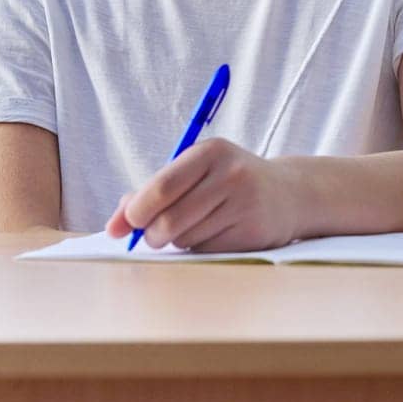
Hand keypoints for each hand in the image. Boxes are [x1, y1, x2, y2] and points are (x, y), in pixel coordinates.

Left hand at [105, 137, 300, 251]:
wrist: (287, 194)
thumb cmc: (228, 182)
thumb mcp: (195, 172)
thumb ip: (151, 192)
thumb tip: (115, 225)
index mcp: (210, 152)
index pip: (162, 187)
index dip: (137, 211)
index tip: (126, 224)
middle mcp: (230, 174)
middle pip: (170, 219)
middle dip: (152, 234)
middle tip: (153, 236)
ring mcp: (244, 203)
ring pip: (185, 238)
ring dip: (178, 241)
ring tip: (193, 227)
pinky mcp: (253, 231)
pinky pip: (207, 250)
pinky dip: (200, 248)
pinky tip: (215, 234)